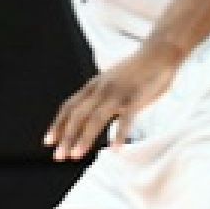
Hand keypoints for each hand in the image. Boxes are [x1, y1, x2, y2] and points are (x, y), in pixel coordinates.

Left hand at [45, 45, 180, 160]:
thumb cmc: (138, 70)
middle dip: (66, 136)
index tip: (48, 142)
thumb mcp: (112, 81)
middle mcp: (102, 89)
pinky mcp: (137, 97)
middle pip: (78, 115)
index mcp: (94, 85)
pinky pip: (127, 119)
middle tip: (59, 156)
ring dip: (84, 138)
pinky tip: (116, 150)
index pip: (69, 107)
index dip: (57, 124)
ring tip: (76, 155)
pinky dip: (120, 135)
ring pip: (96, 118)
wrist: (160, 52)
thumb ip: (101, 96)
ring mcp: (119, 92)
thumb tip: (92, 114)